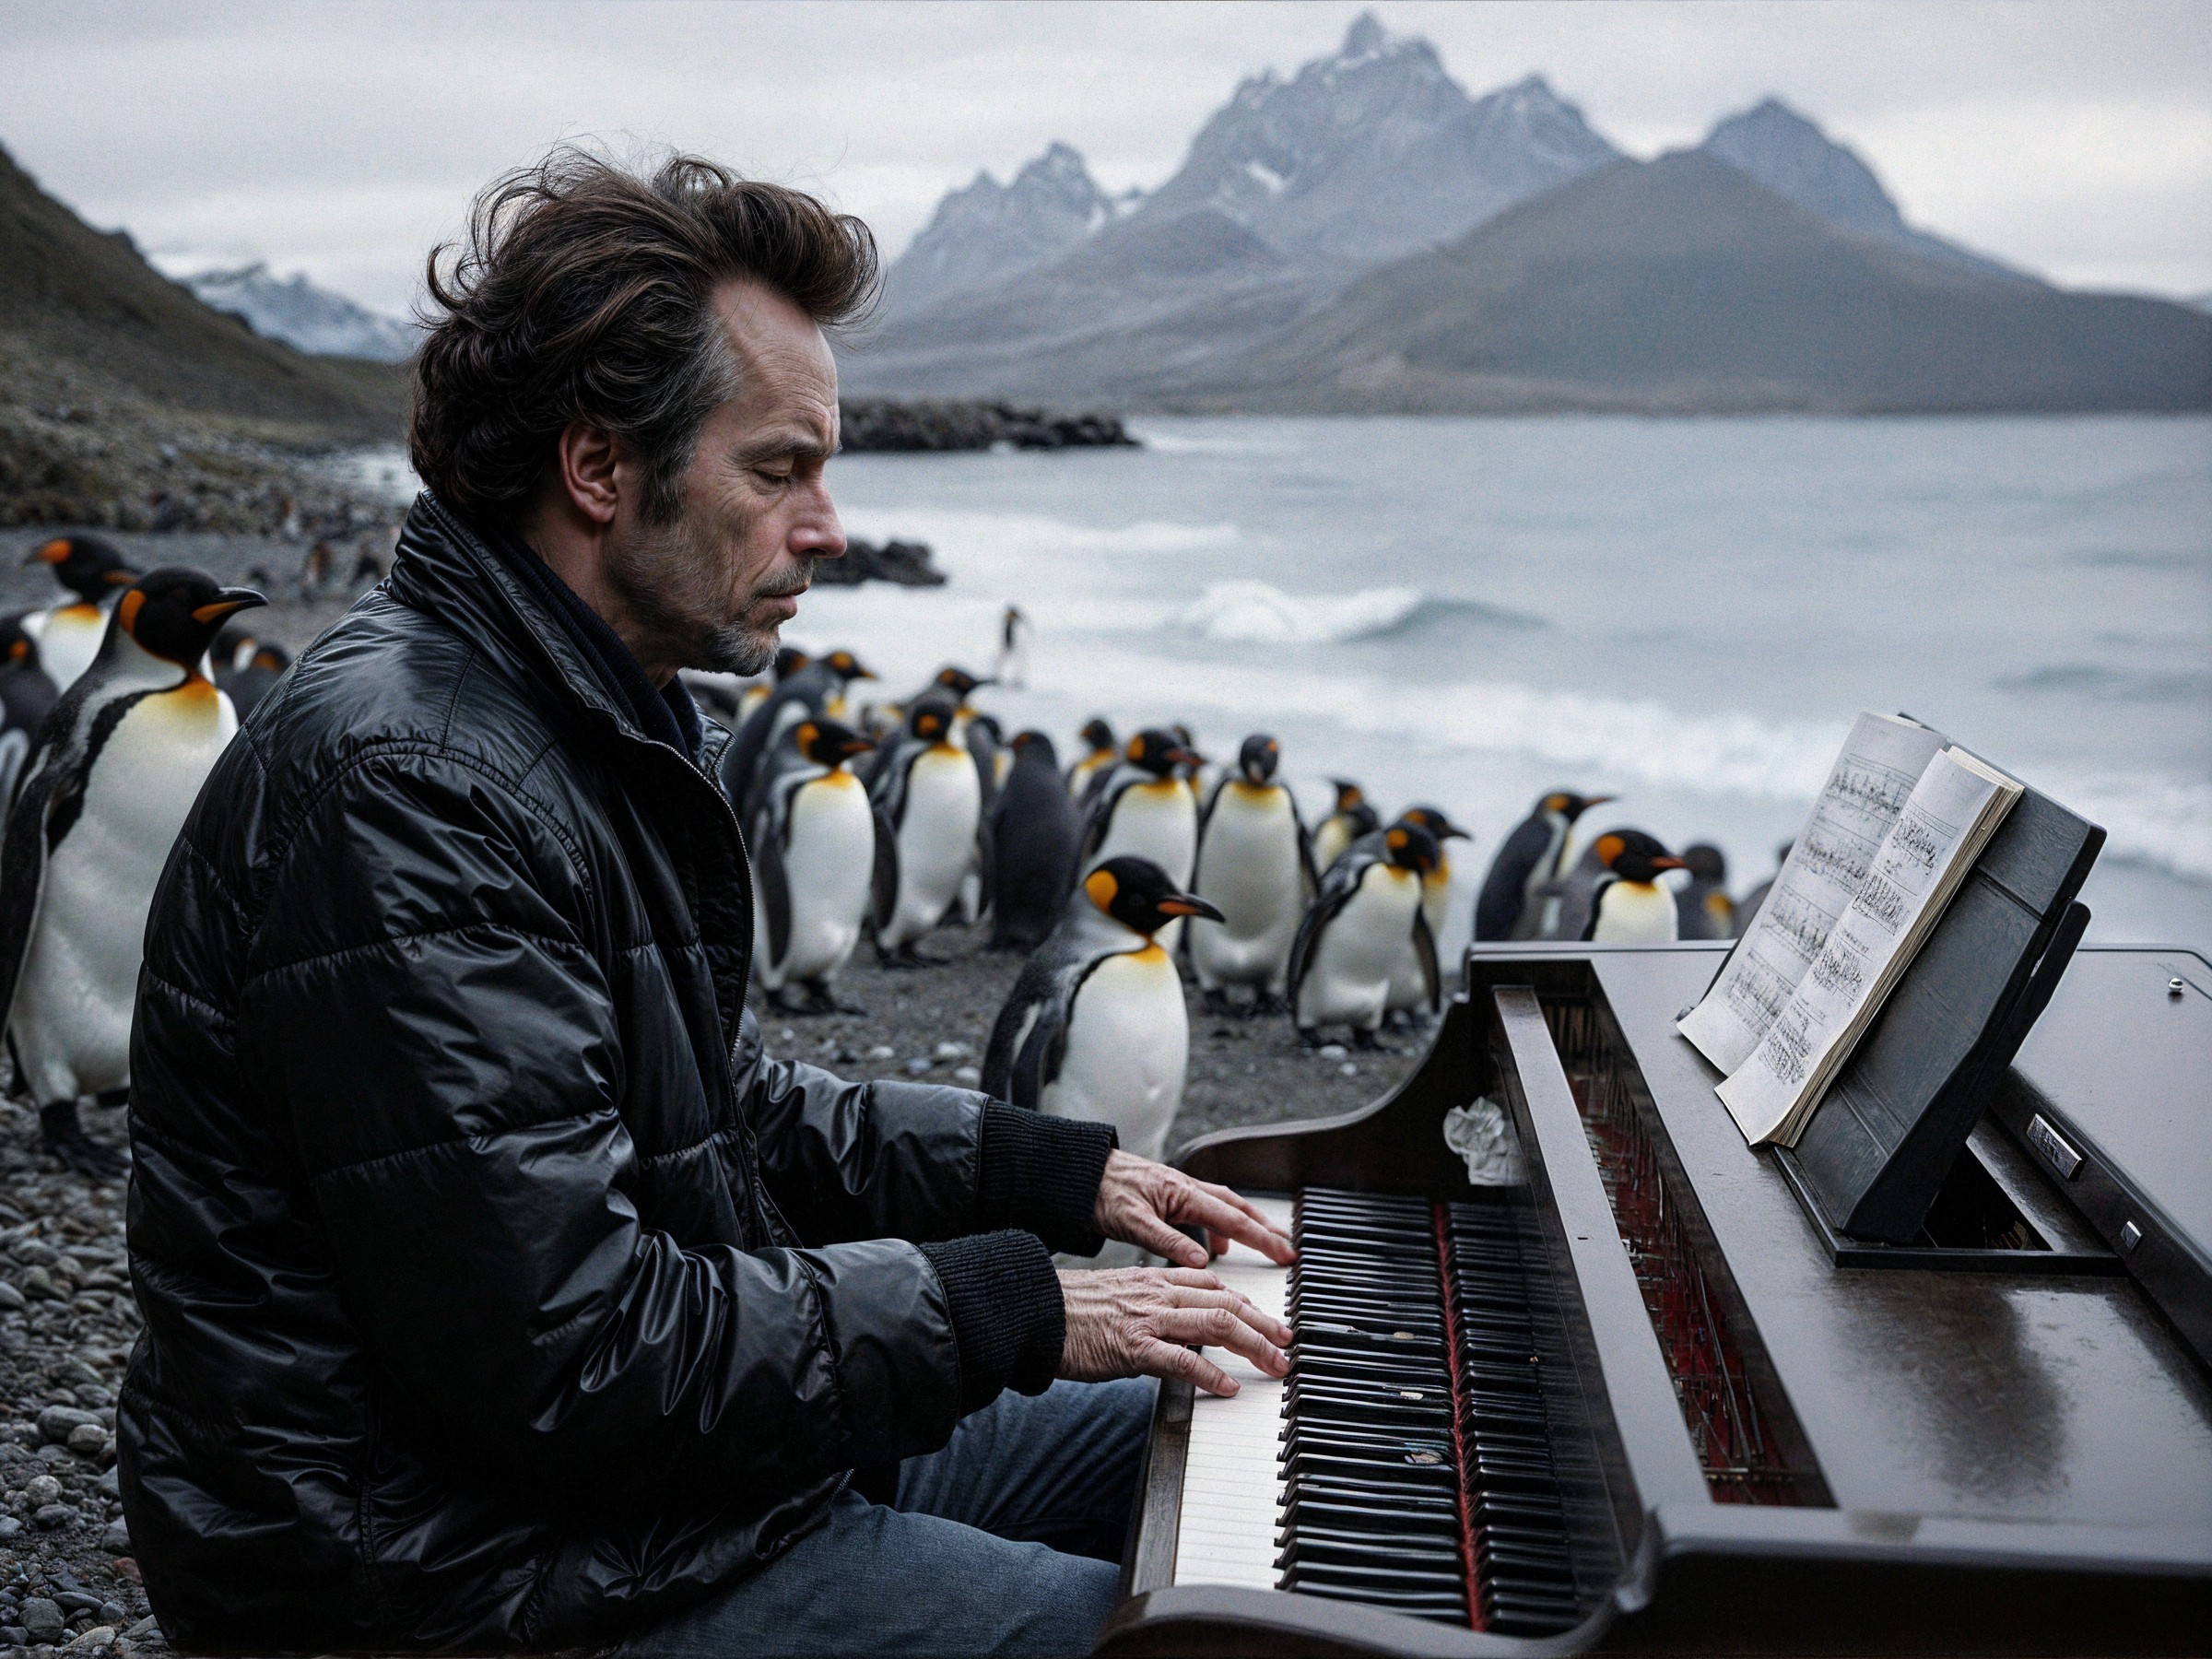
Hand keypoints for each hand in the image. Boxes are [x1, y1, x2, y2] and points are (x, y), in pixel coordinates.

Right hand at [1058, 1266, 1292, 1396]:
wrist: (1032, 1311)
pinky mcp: (1134, 1348)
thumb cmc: (1066, 1310)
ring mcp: (1148, 1319)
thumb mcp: (1114, 1295)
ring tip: (1275, 1363)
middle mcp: (1157, 1293)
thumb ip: (1145, 1304)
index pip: (1212, 1283)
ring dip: (1254, 1345)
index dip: (1245, 1301)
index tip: (1264, 1318)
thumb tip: (1168, 1325)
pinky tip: (1228, 1388)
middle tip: (1287, 1342)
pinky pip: (1184, 1360)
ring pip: (1217, 1323)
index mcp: (1152, 1278)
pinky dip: (1212, 1374)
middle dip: (1264, 1322)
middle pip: (1226, 1301)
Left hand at [1091, 1149, 1295, 1268]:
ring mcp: (1179, 1191)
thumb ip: (1168, 1242)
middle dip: (1265, 1229)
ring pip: (1223, 1208)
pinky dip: (1218, 1228)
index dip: (1262, 1239)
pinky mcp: (1168, 1196)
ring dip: (1245, 1226)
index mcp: (1183, 1194)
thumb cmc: (1101, 1192)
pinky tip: (1213, 1247)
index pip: (1233, 1220)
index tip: (1285, 1254)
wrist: (1079, 1172)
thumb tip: (1202, 1262)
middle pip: (1237, 1209)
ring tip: (1260, 1245)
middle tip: (1287, 1249)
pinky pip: (1205, 1211)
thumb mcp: (1133, 1222)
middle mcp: (1186, 1189)